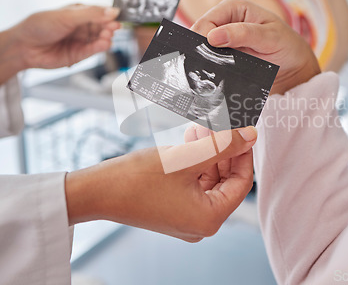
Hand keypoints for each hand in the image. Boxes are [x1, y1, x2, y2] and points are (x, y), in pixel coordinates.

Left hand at [0, 4, 120, 88]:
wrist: (23, 46)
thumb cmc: (40, 25)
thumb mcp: (67, 16)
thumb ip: (92, 14)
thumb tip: (114, 11)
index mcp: (79, 12)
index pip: (100, 12)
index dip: (110, 14)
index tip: (118, 16)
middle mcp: (82, 26)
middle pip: (103, 26)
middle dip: (109, 27)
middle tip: (114, 27)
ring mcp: (81, 41)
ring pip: (100, 39)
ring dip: (106, 37)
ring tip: (107, 36)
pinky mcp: (79, 55)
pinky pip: (94, 50)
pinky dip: (100, 47)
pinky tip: (104, 44)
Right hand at [65, 126, 256, 241]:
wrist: (97, 191)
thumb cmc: (137, 179)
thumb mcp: (186, 158)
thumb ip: (222, 146)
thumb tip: (250, 136)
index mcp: (209, 219)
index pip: (241, 183)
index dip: (243, 153)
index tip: (243, 131)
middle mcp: (201, 223)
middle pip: (225, 181)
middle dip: (223, 150)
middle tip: (220, 125)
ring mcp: (186, 217)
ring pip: (209, 179)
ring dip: (208, 152)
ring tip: (201, 128)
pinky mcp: (174, 208)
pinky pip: (194, 183)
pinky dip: (195, 162)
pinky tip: (191, 140)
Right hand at [192, 0, 320, 93]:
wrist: (293, 67)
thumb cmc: (286, 45)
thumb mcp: (270, 37)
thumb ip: (244, 34)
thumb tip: (213, 36)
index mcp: (232, 6)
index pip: (205, 22)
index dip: (202, 40)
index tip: (209, 57)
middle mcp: (223, 20)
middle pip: (198, 36)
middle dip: (202, 51)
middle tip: (211, 68)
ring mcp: (221, 38)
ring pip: (201, 50)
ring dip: (205, 62)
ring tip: (215, 72)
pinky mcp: (222, 54)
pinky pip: (208, 61)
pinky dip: (210, 69)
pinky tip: (217, 75)